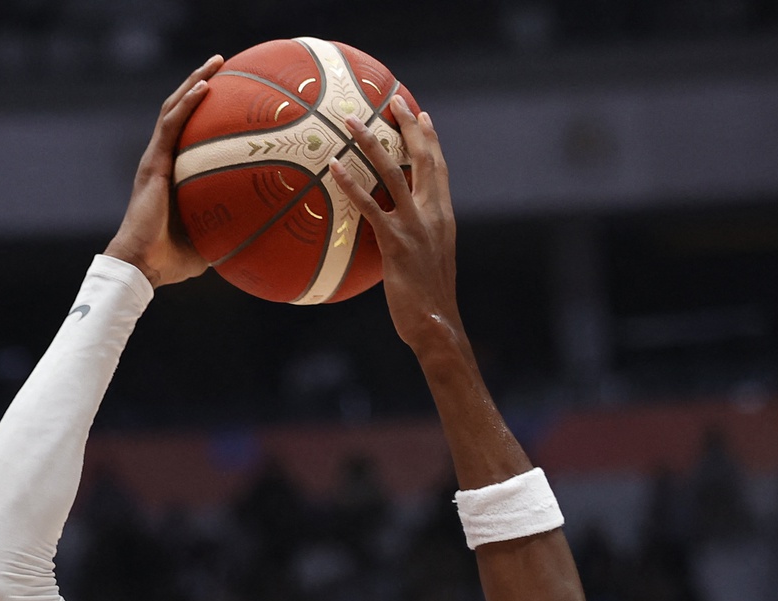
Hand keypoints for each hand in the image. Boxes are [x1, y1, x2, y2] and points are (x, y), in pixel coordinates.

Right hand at [102, 56, 221, 287]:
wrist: (142, 265)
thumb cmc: (172, 260)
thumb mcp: (210, 240)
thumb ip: (230, 227)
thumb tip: (265, 229)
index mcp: (172, 174)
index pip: (187, 134)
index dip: (202, 111)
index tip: (227, 94)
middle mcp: (162, 161)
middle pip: (180, 111)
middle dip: (200, 84)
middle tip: (222, 65)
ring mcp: (155, 159)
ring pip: (174, 109)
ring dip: (194, 82)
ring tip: (216, 63)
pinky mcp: (152, 163)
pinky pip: (171, 125)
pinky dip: (187, 103)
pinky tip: (204, 86)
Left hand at [329, 96, 465, 362]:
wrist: (436, 324)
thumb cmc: (429, 303)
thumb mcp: (427, 264)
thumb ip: (414, 242)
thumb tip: (394, 237)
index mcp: (443, 216)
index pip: (439, 169)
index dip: (431, 140)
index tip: (422, 116)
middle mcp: (433, 214)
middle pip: (423, 158)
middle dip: (410, 126)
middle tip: (395, 101)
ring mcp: (415, 225)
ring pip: (392, 172)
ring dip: (371, 143)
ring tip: (351, 121)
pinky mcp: (395, 241)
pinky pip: (370, 206)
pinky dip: (351, 185)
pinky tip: (333, 168)